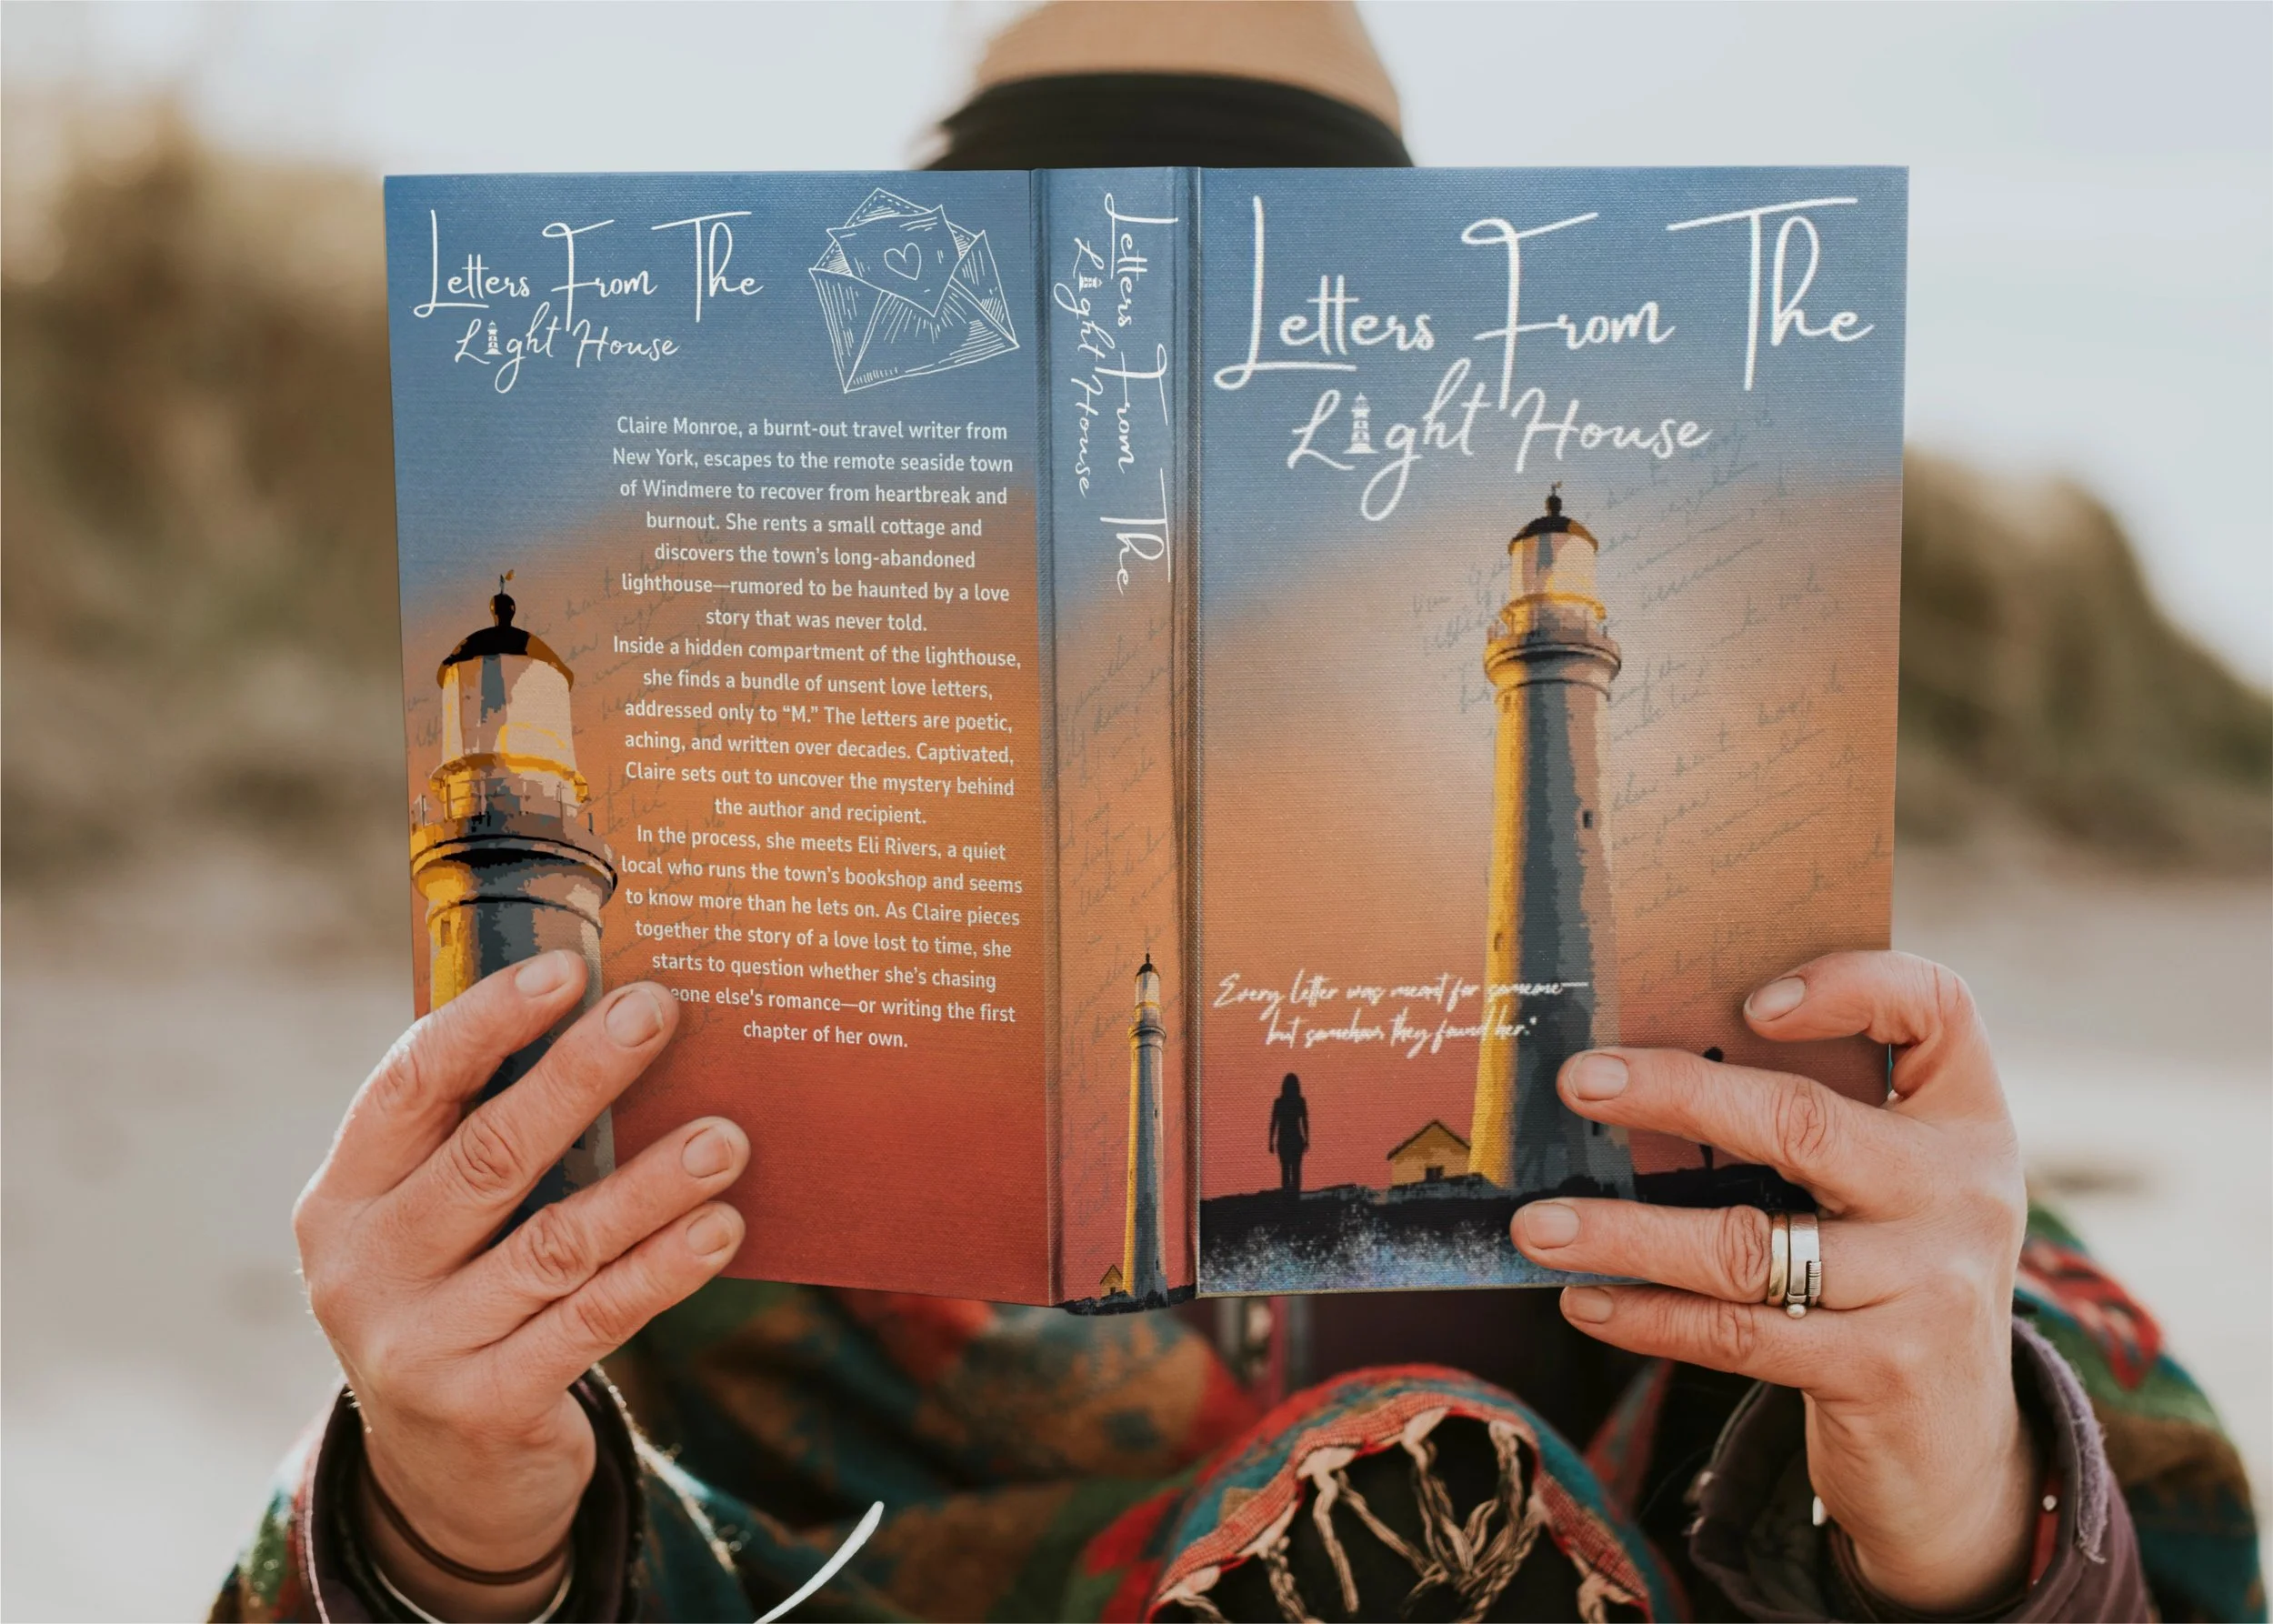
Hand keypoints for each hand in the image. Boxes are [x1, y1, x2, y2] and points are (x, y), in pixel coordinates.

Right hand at [294, 952, 747, 1620]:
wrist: (441, 1478)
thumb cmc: (461, 1298)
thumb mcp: (435, 1222)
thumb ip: (483, 1136)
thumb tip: (600, 1017)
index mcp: (344, 1196)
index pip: (409, 1085)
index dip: (488, 1020)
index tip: (567, 968)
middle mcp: (364, 1269)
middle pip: (489, 1154)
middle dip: (580, 1075)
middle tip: (657, 1013)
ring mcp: (418, 1345)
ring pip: (556, 1242)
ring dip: (651, 1182)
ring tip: (727, 1136)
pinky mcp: (485, 1406)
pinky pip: (594, 1318)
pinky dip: (664, 1267)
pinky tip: (722, 1226)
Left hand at [1511, 952, 2034, 1614]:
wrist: (1959, 1447)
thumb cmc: (1891, 1277)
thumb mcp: (1894, 1188)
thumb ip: (1824, 1120)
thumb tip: (1643, 1064)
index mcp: (1966, 1121)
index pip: (1937, 1007)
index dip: (1852, 984)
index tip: (1750, 1000)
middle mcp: (1960, 1192)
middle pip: (1802, 1120)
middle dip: (1676, 1093)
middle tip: (1578, 1081)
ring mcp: (1927, 1285)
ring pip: (1745, 1241)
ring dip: (1625, 1231)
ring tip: (1537, 1224)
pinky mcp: (1878, 1370)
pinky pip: (1735, 1331)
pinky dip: (1647, 1315)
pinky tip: (1583, 1301)